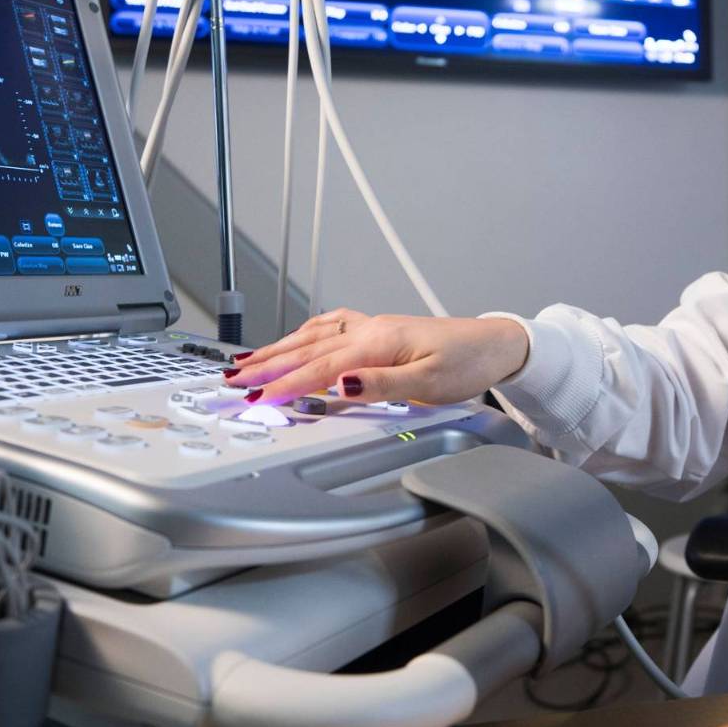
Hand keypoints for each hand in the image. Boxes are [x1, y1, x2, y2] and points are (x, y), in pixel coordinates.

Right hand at [222, 308, 528, 404]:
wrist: (495, 344)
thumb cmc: (468, 363)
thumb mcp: (429, 382)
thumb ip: (382, 385)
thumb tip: (341, 385)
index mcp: (376, 342)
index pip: (320, 368)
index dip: (284, 384)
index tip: (256, 398)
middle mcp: (370, 330)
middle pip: (307, 349)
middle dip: (266, 365)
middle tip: (232, 378)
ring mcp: (373, 328)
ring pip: (314, 337)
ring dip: (279, 348)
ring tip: (248, 360)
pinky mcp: (381, 331)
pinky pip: (332, 328)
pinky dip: (306, 335)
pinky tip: (298, 337)